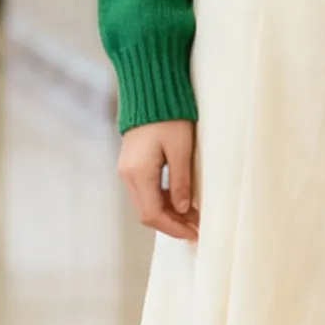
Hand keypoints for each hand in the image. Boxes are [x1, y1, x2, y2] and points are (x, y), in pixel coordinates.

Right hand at [118, 119, 199, 239]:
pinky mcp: (132, 164)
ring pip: (145, 203)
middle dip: (172, 224)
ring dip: (168, 213)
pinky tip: (180, 200)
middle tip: (196, 228)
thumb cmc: (168, 116)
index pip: (153, 214)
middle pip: (147, 213)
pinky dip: (162, 200)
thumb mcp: (181, 149)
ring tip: (193, 216)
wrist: (150, 90)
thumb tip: (183, 209)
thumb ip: (181, 181)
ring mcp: (127, 169)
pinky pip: (145, 191)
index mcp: (138, 173)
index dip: (174, 228)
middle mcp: (128, 174)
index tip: (194, 233)